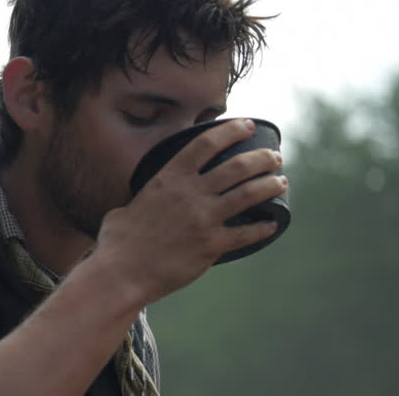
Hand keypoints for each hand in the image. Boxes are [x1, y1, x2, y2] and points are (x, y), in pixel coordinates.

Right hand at [94, 118, 287, 305]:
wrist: (122, 272)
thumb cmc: (117, 242)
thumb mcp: (127, 207)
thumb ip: (143, 200)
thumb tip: (140, 202)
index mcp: (169, 177)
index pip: (206, 143)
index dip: (231, 131)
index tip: (248, 126)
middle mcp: (190, 193)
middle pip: (237, 166)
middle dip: (262, 158)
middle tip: (275, 157)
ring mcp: (204, 218)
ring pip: (249, 194)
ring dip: (270, 185)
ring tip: (281, 182)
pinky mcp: (212, 245)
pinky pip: (247, 233)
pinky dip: (264, 227)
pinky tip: (273, 224)